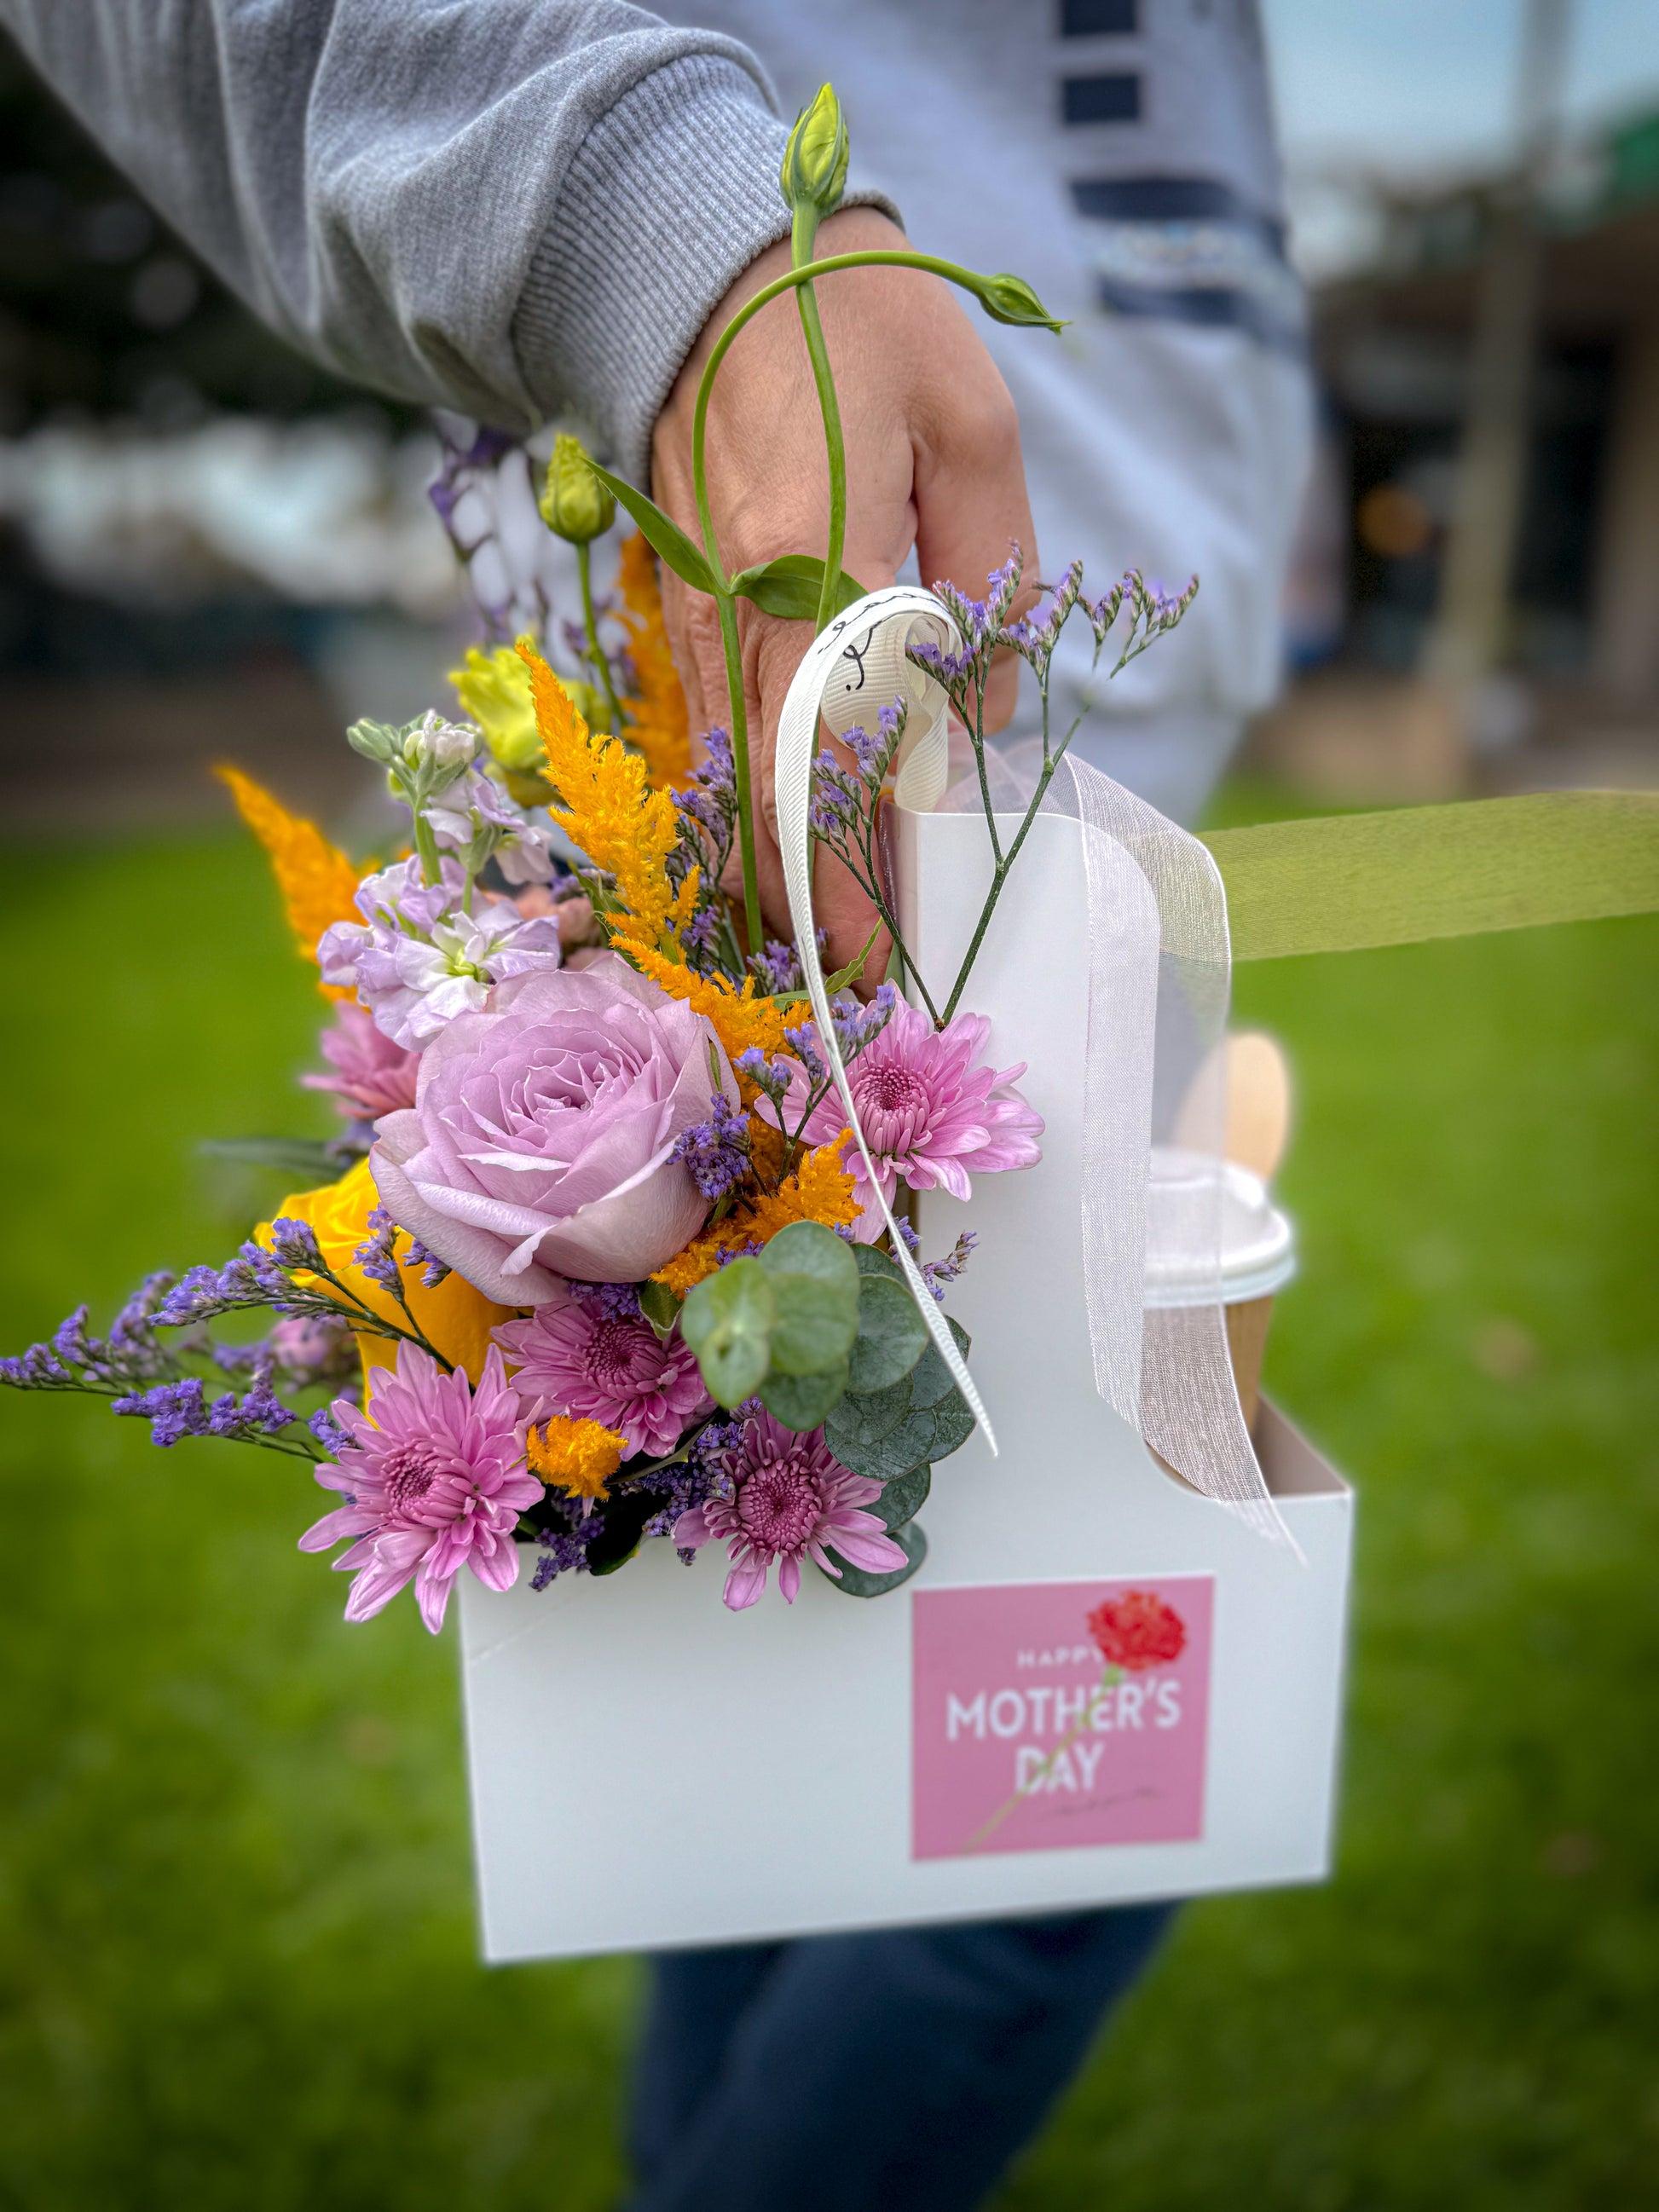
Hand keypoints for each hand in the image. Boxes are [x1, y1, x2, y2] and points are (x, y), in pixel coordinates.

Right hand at [650, 208, 1037, 972]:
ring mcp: (696, 622)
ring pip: (732, 781)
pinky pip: (714, 739)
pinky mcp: (681, 616)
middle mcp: (738, 617)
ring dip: (781, 869)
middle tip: (870, 981)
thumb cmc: (857, 330)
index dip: (860, 872)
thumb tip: (981, 709)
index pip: (836, 764)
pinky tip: (786, 853)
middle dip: (820, 904)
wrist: (705, 270)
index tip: (894, 953)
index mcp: (814, 572)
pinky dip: (752, 808)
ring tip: (837, 943)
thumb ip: (990, 577)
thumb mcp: (972, 428)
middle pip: (771, 800)